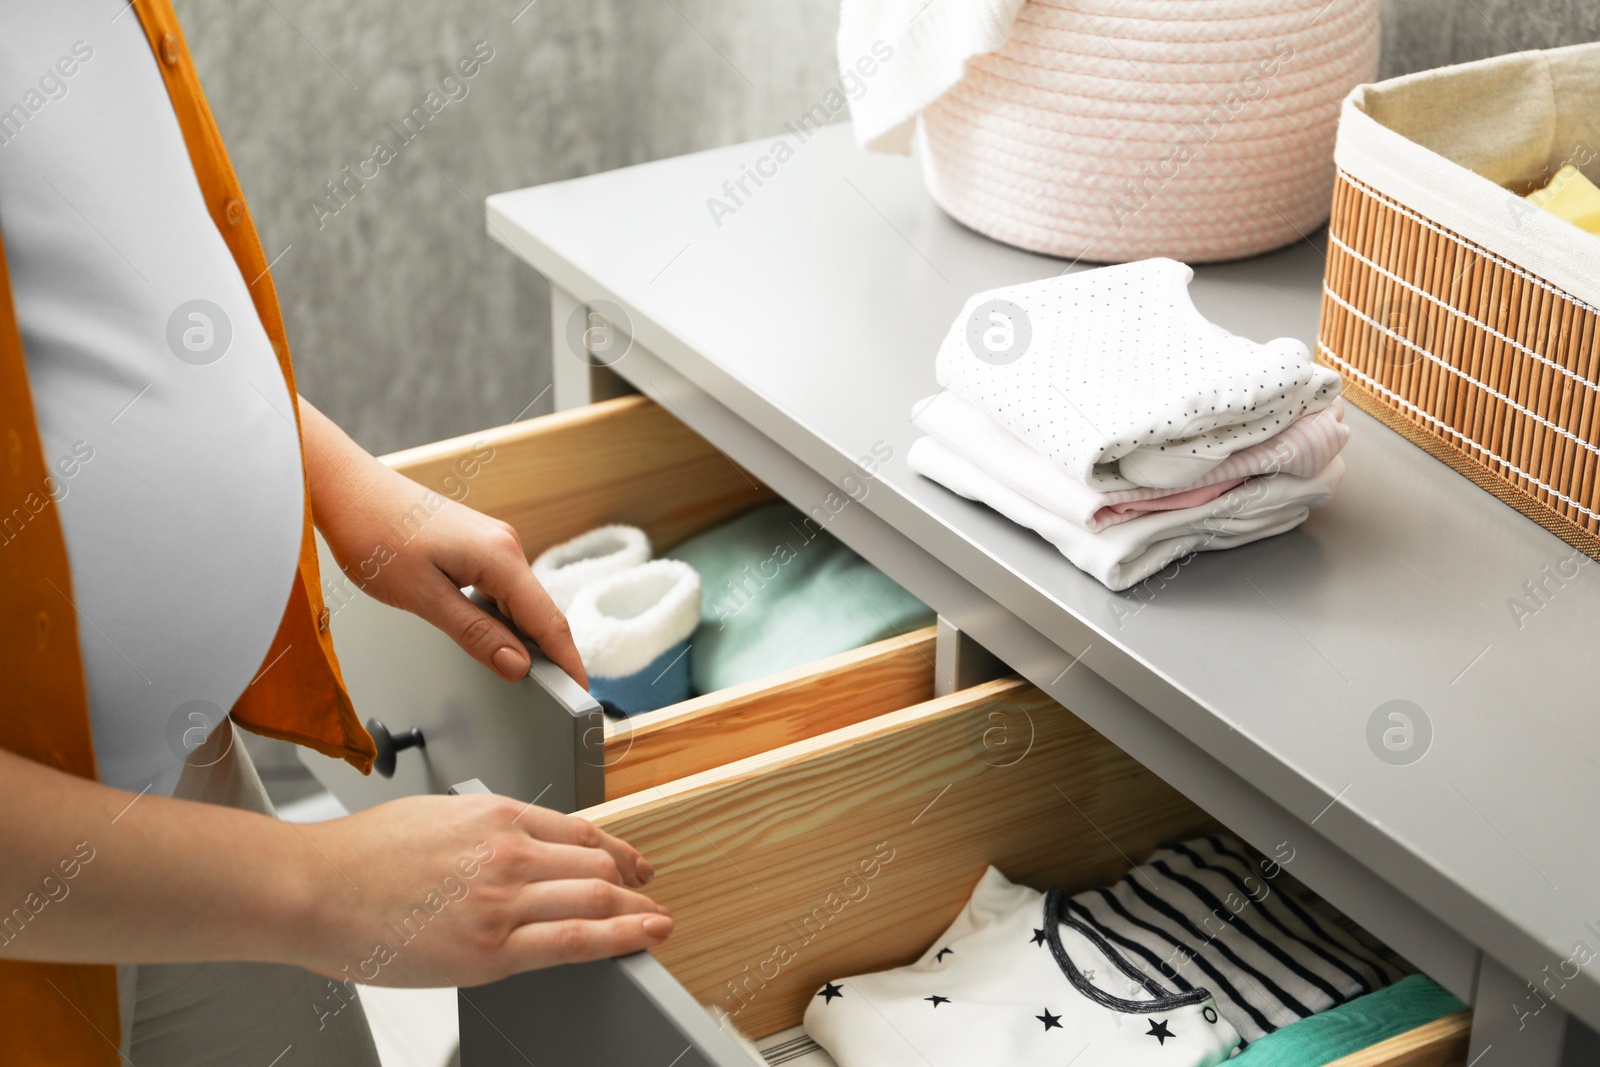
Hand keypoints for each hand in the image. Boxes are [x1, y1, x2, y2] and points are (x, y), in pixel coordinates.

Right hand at [298, 793, 669, 986]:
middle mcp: (509, 852)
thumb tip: (513, 847)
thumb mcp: (437, 815)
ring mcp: (503, 900)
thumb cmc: (357, 856)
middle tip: (648, 894)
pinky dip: (621, 939)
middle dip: (631, 883)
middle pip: (598, 864)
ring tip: (656, 923)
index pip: (580, 830)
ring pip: (597, 898)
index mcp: (496, 815)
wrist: (311, 887)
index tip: (630, 862)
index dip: (616, 849)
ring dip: (637, 912)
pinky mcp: (491, 948)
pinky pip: (574, 941)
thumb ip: (483, 831)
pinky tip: (644, 938)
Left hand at [299, 398, 587, 686]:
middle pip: (540, 610)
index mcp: (500, 556)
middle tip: (553, 696)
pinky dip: (505, 615)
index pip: (548, 619)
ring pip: (520, 600)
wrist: (346, 489)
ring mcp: (493, 541)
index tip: (580, 693)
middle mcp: (505, 544)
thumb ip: (475, 633)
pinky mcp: (477, 543)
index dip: (568, 660)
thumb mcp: (423, 597)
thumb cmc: (374, 532)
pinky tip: (493, 635)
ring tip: (523, 674)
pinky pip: (503, 587)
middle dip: (550, 653)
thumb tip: (516, 663)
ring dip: (524, 635)